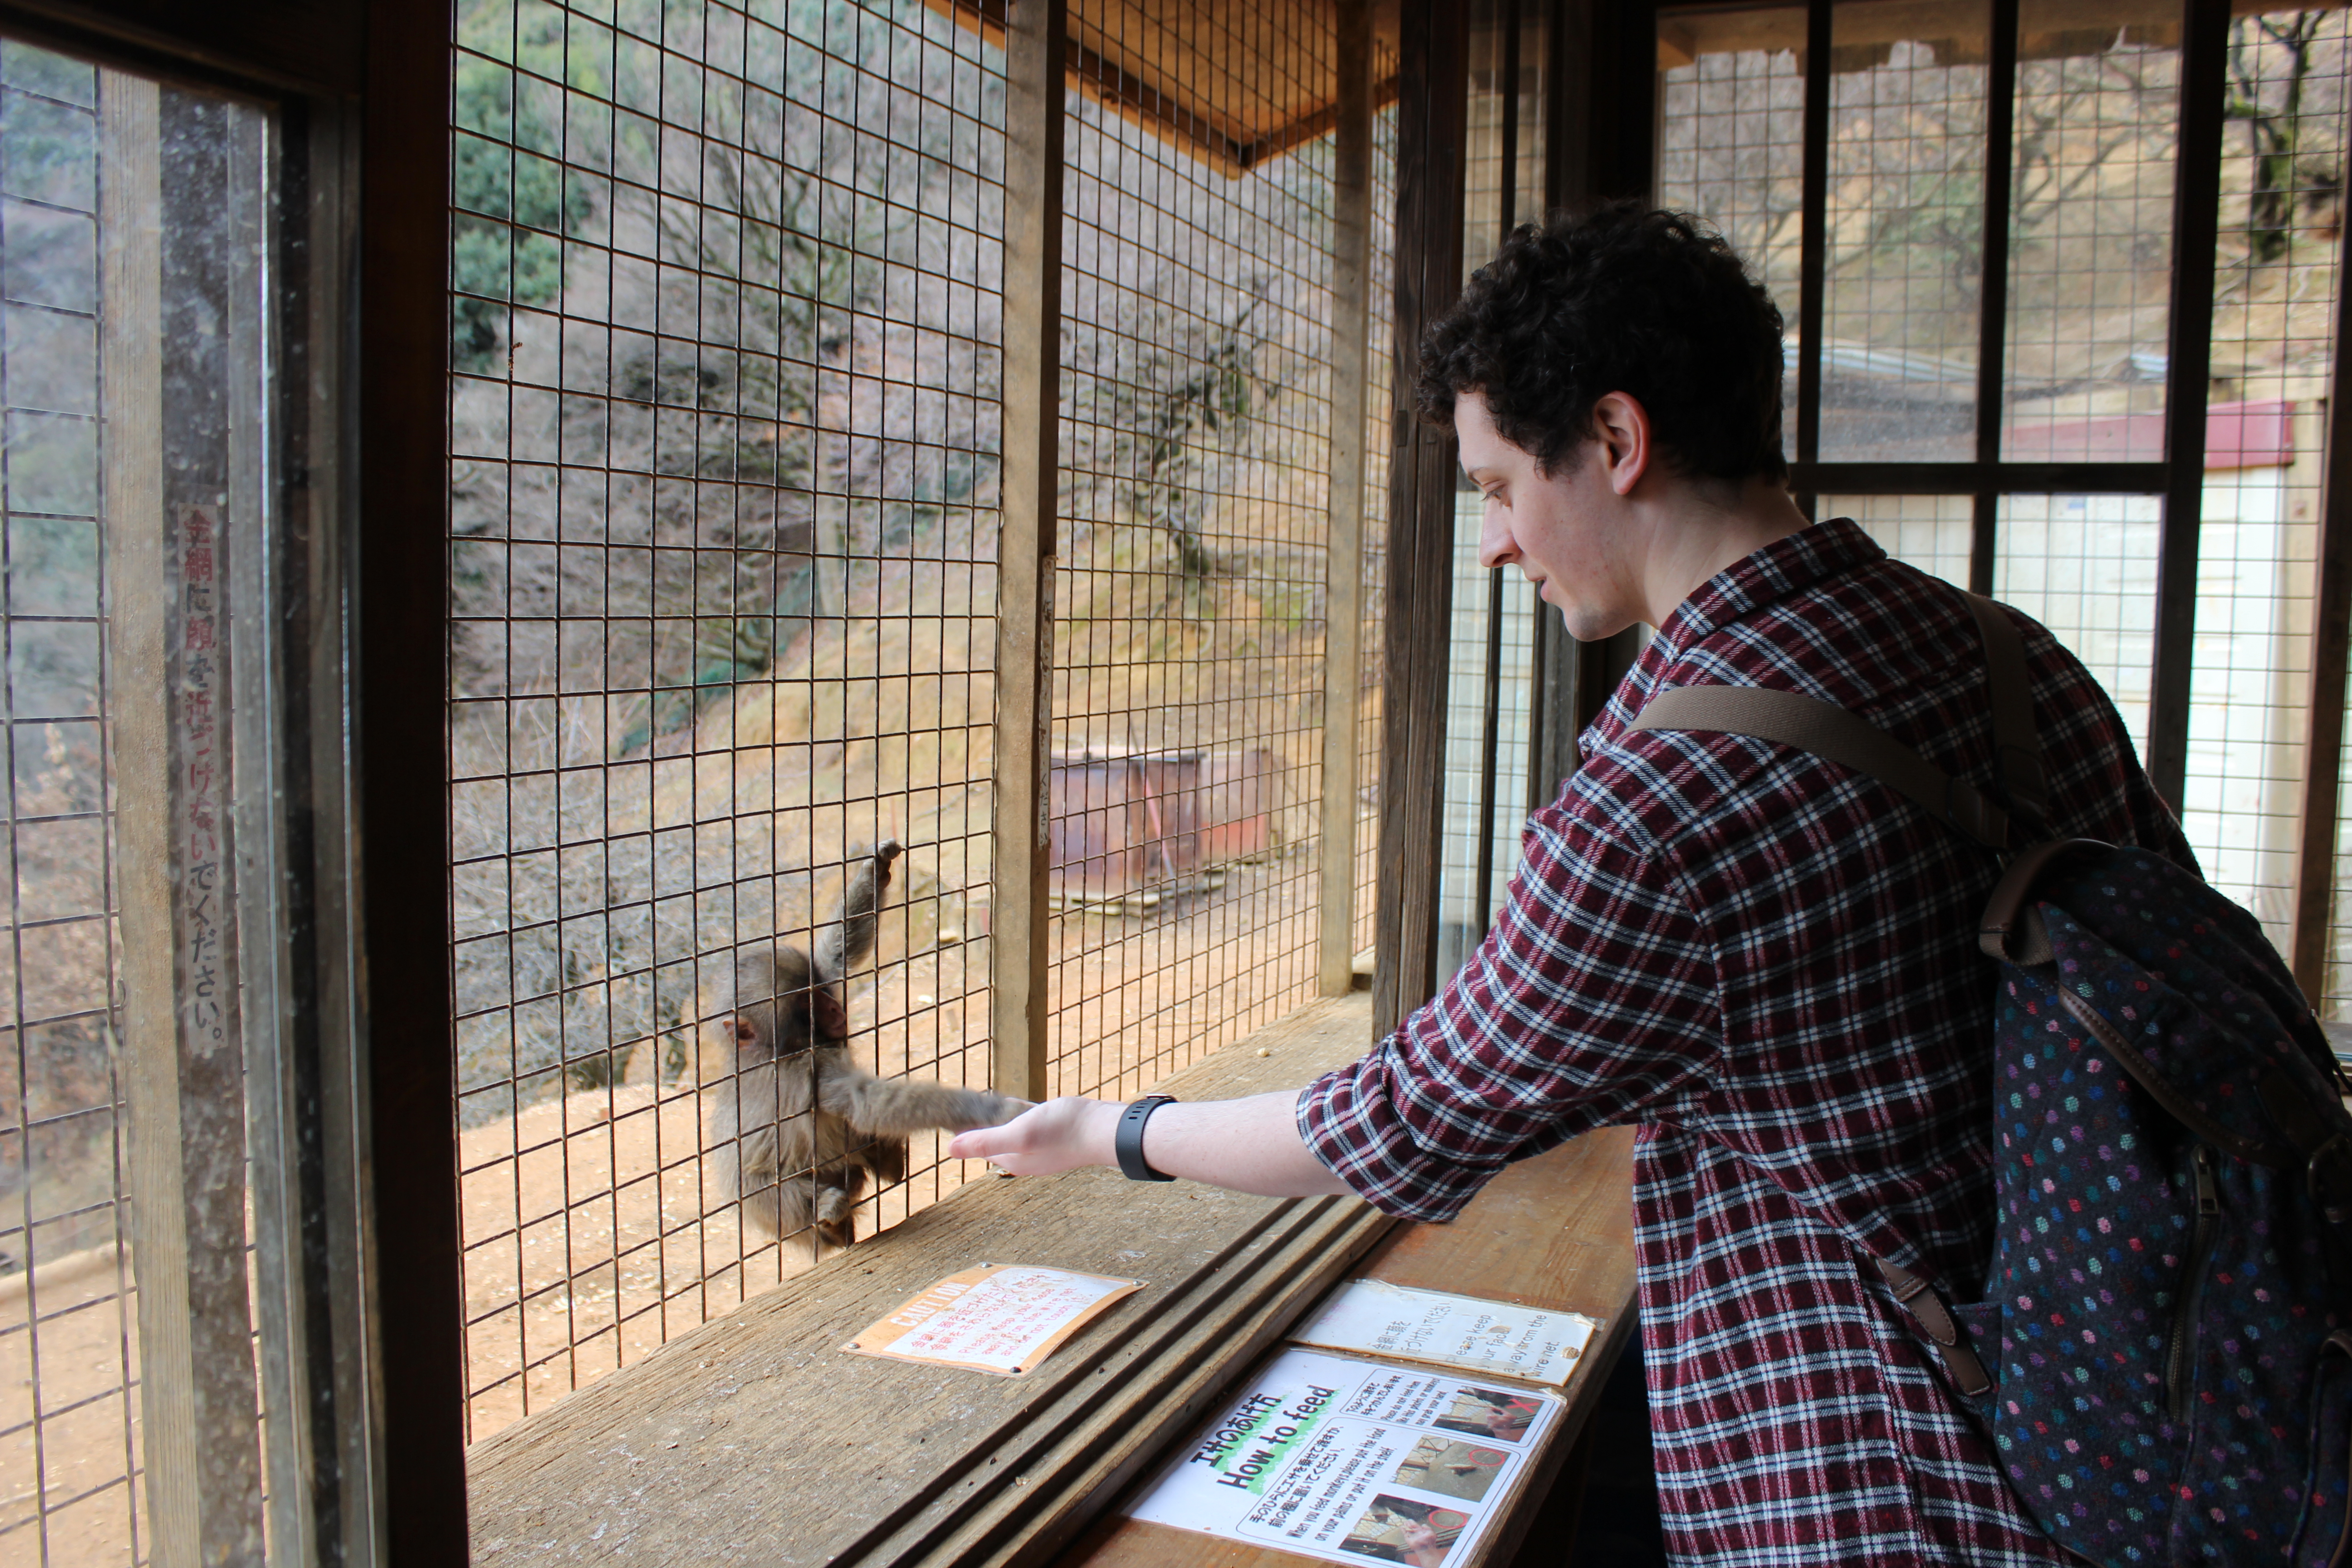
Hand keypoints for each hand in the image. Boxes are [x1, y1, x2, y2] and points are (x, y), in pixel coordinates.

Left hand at [947, 1096, 1120, 1174]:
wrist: (1106, 1131)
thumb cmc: (1064, 1131)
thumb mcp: (1019, 1132)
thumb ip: (985, 1140)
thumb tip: (950, 1150)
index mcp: (1011, 1160)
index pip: (979, 1144)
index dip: (968, 1127)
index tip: (958, 1110)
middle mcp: (1025, 1158)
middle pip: (996, 1138)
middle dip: (986, 1123)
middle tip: (973, 1102)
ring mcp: (1042, 1149)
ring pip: (1014, 1131)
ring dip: (1004, 1118)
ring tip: (992, 1101)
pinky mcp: (1056, 1138)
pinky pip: (1032, 1126)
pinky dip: (1024, 1116)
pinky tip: (1024, 1106)